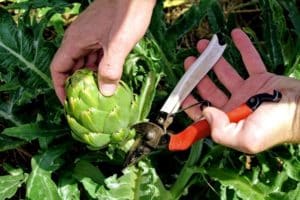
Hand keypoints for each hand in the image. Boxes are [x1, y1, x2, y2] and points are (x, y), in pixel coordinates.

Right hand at [50, 0, 155, 102]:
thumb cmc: (127, 12)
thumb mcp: (119, 43)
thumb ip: (111, 68)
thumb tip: (105, 92)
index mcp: (75, 41)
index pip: (58, 68)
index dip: (60, 87)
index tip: (68, 103)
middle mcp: (79, 39)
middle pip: (70, 67)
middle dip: (76, 86)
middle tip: (86, 103)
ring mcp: (90, 37)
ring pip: (84, 62)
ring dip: (89, 78)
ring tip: (98, 94)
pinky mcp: (101, 36)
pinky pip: (95, 56)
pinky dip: (99, 68)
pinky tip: (109, 77)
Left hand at [182, 28, 299, 153]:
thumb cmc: (275, 128)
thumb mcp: (246, 139)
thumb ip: (221, 131)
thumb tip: (206, 113)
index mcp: (228, 120)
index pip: (202, 112)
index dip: (190, 102)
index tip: (180, 90)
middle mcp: (234, 105)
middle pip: (210, 89)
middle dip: (197, 76)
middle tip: (189, 61)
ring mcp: (247, 91)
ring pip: (226, 72)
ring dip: (214, 59)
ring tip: (202, 46)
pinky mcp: (261, 79)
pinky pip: (250, 59)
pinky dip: (243, 47)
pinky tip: (234, 35)